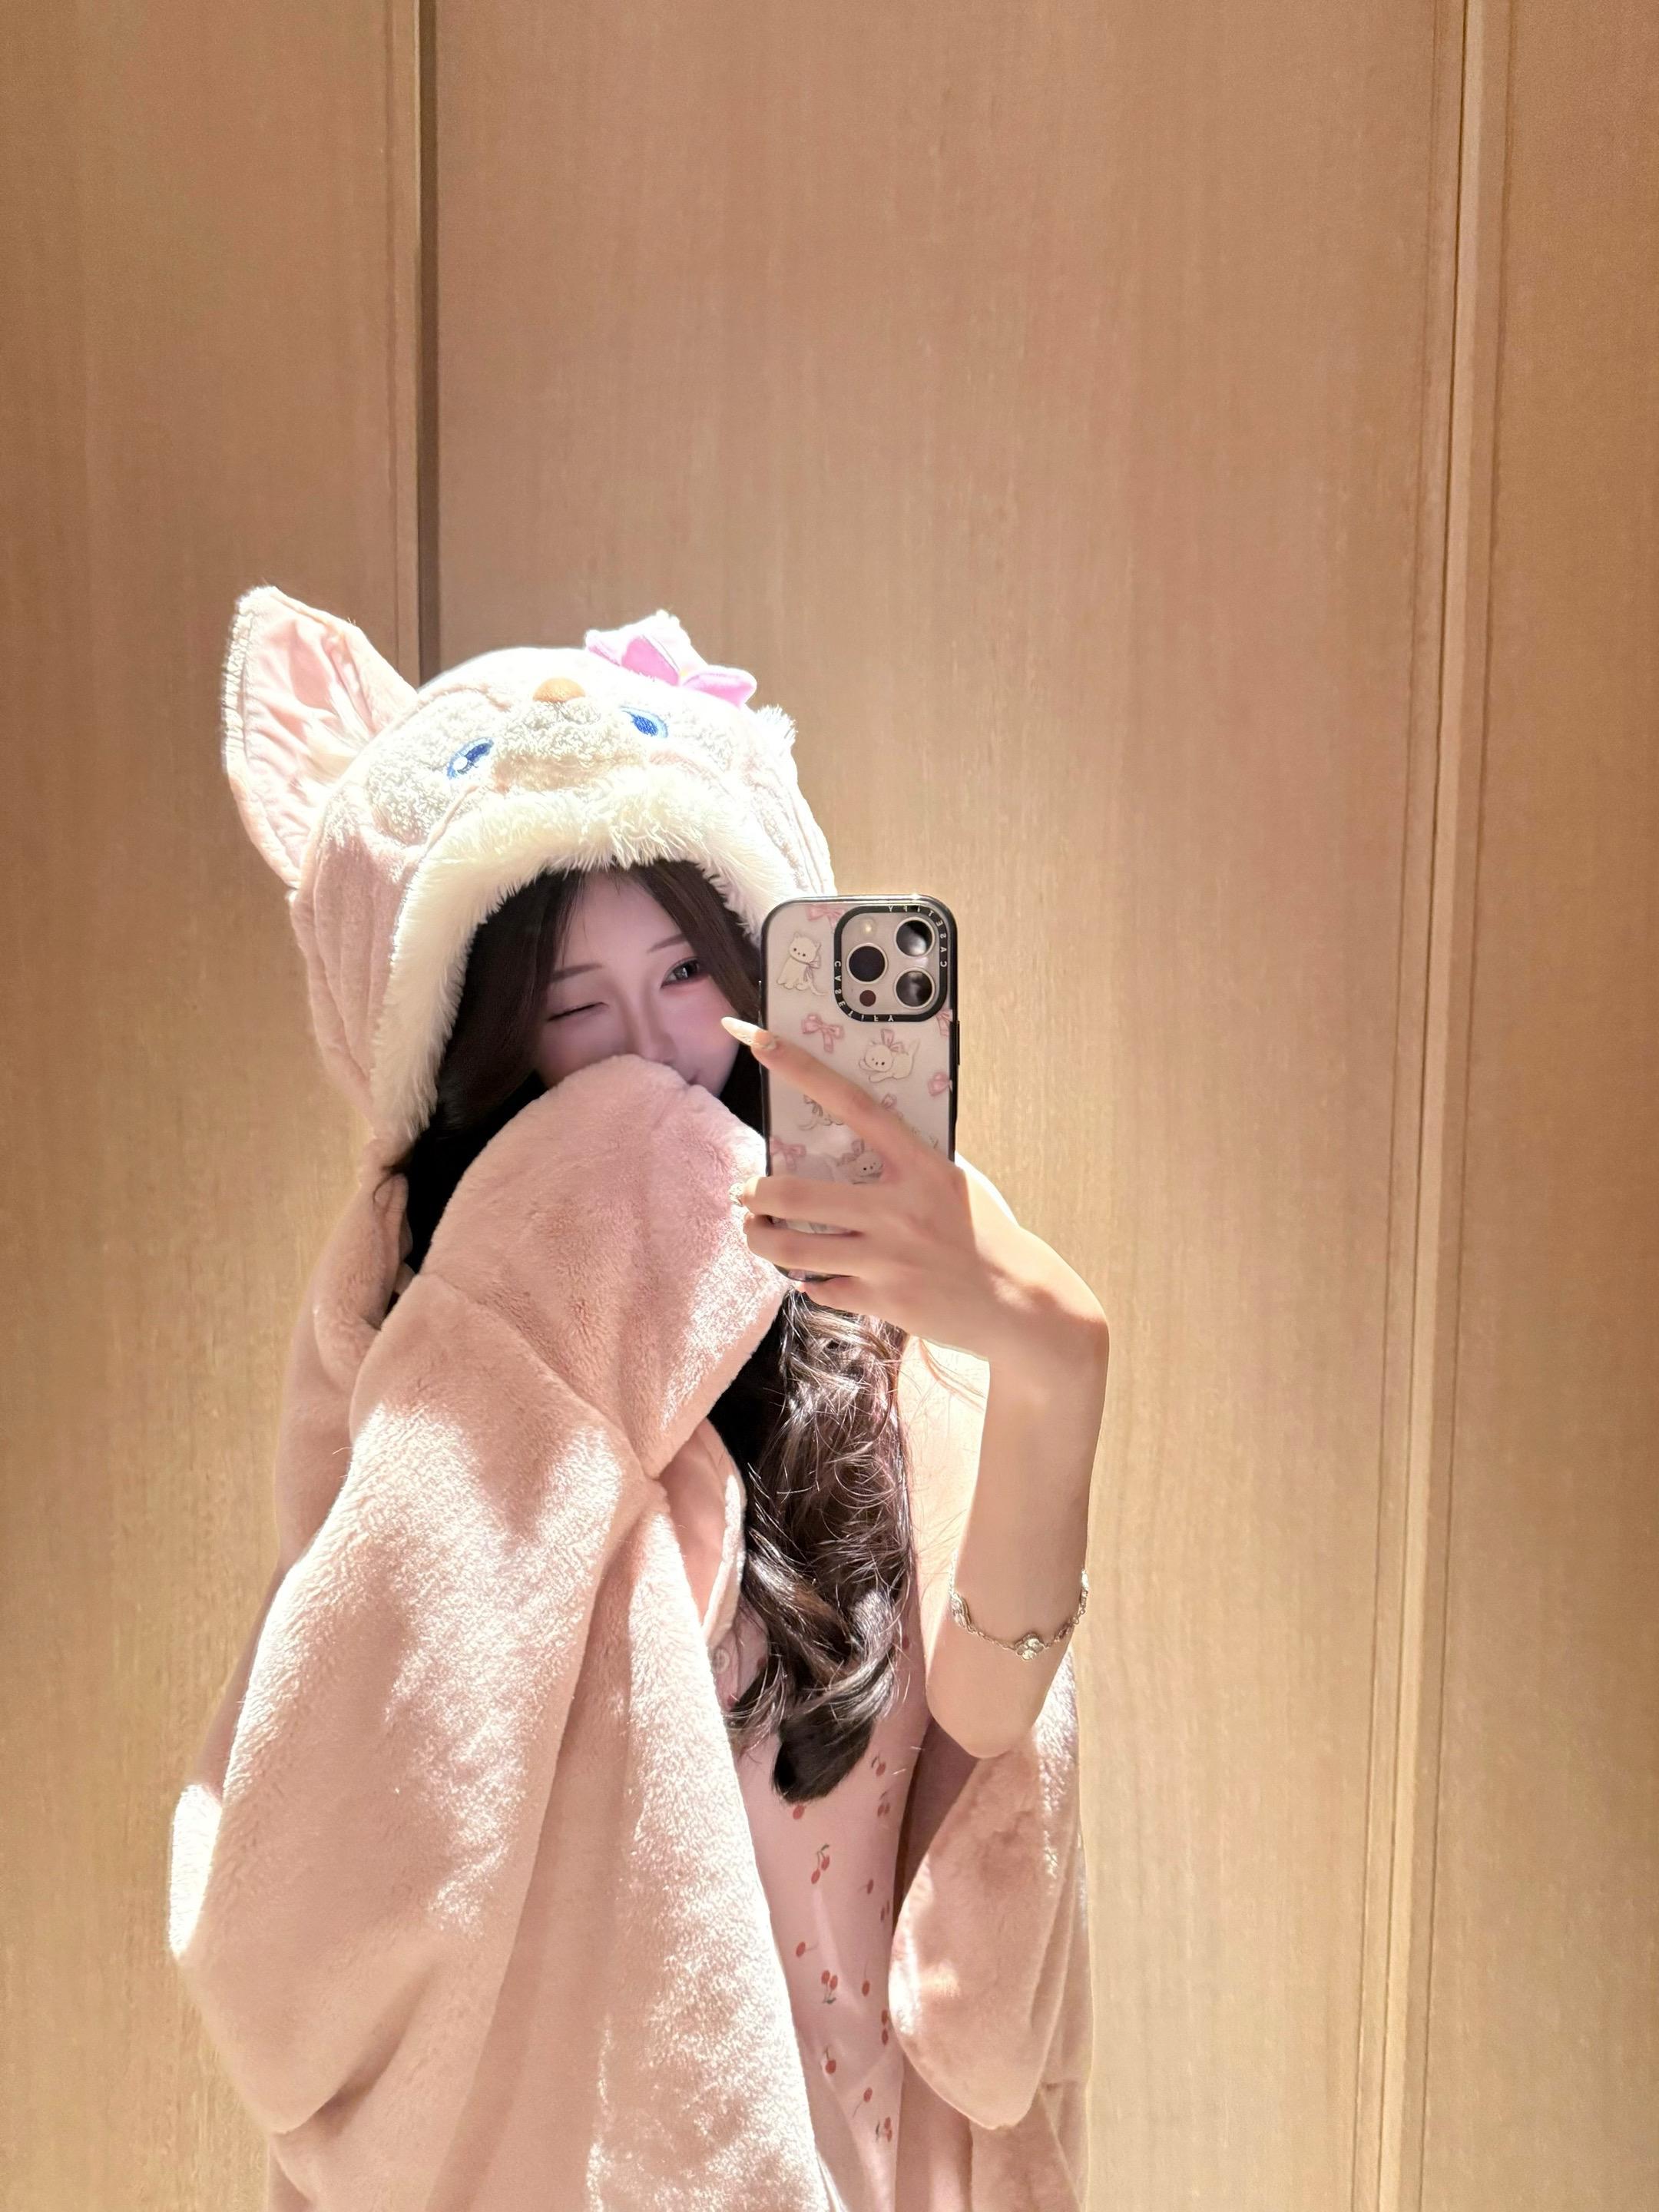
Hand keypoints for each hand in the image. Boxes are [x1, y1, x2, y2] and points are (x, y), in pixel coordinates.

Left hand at [720, 1016, 1107, 1377]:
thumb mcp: (955, 1181)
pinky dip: (809, 1280)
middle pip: (795, 1193)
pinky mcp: (881, 1301)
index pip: (852, 1105)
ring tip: (756, 1230)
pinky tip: (815, 1274)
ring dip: (760, 1237)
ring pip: (791, 1247)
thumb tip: (858, 1131)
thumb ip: (910, 1158)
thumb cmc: (984, 1232)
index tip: (757, 1041)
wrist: (1018, 1302)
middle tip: (744, 1190)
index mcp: (920, 1166)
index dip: (801, 1069)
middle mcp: (898, 1210)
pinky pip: (820, 1287)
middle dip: (754, 1191)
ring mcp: (887, 1259)